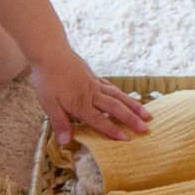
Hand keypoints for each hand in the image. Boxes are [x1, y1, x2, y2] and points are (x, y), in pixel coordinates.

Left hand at [28, 48, 150, 144]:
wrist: (50, 51)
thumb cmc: (47, 78)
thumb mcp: (48, 103)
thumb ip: (60, 123)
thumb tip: (66, 142)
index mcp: (80, 103)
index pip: (99, 120)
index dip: (112, 130)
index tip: (127, 139)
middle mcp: (92, 94)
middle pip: (115, 108)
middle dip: (131, 119)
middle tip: (146, 128)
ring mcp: (95, 84)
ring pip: (118, 96)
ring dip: (133, 106)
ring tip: (147, 114)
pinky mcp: (93, 76)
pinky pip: (111, 87)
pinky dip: (121, 94)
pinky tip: (126, 98)